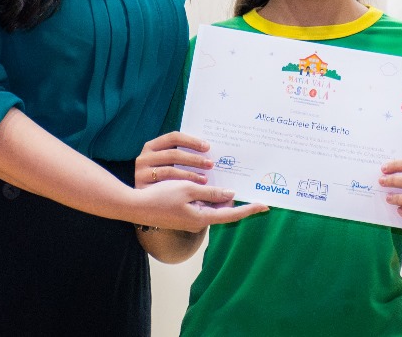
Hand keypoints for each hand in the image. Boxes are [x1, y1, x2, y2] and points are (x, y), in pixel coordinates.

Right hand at [131, 178, 267, 232]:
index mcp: (202, 218)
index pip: (232, 215)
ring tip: (230, 179)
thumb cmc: (161, 197)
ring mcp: (191, 219)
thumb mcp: (188, 189)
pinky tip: (209, 182)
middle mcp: (199, 221)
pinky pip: (201, 204)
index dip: (249, 210)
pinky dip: (207, 195)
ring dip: (220, 195)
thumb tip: (230, 195)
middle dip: (234, 199)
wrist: (136, 207)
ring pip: (212, 206)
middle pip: (223, 211)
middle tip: (248, 186)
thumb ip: (211, 193)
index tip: (264, 205)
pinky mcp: (184, 214)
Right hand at [135, 131, 212, 188]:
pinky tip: (193, 188)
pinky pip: (165, 185)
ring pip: (170, 170)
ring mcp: (142, 173)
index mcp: (151, 146)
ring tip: (205, 178)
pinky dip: (181, 186)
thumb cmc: (159, 177)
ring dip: (190, 174)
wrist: (137, 200)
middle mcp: (144, 158)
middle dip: (194, 159)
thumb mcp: (166, 162)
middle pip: (173, 154)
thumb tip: (206, 149)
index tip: (207, 147)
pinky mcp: (143, 188)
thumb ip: (181, 154)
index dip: (191, 141)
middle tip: (210, 164)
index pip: (173, 137)